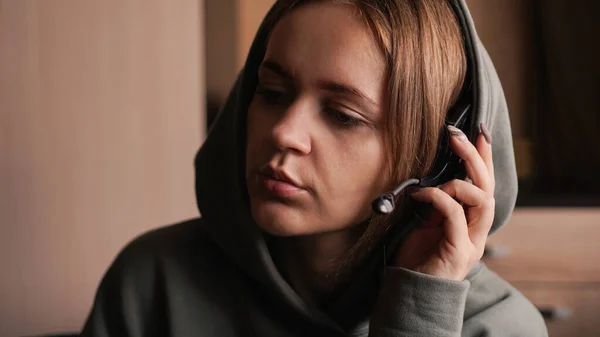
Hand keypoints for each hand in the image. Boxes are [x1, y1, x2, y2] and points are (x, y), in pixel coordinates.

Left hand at [394, 123, 494, 280]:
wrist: (410, 290)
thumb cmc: (417, 256)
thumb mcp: (427, 222)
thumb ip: (437, 202)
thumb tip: (433, 174)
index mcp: (471, 222)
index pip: (484, 184)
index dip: (483, 157)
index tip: (478, 131)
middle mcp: (477, 230)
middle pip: (488, 187)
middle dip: (475, 156)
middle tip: (458, 134)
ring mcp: (471, 241)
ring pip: (483, 200)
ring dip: (460, 181)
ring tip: (437, 180)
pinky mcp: (459, 251)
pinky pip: (456, 215)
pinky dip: (439, 198)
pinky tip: (421, 194)